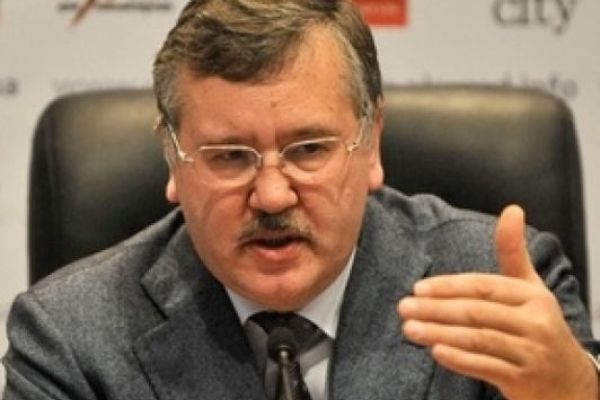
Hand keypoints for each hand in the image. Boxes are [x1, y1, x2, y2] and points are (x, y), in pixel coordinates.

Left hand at [397, 205, 597, 399]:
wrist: (569, 380)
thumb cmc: (539, 326)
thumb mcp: (531, 288)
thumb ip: (513, 252)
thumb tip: (512, 209)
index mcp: (532, 296)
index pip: (483, 287)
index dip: (448, 287)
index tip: (417, 289)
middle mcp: (535, 323)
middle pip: (476, 312)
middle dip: (435, 310)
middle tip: (404, 308)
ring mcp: (530, 353)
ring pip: (478, 340)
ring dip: (439, 334)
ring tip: (410, 329)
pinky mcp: (523, 380)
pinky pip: (486, 368)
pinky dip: (459, 361)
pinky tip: (435, 352)